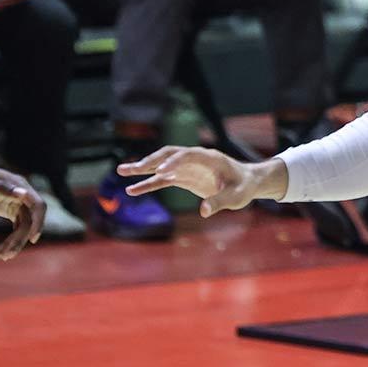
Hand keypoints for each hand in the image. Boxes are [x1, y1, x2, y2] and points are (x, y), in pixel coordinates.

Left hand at [0, 162, 45, 259]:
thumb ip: (4, 188)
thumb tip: (23, 193)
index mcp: (21, 187)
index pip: (38, 206)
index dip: (39, 222)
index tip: (33, 239)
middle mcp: (23, 196)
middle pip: (30, 222)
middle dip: (20, 240)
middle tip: (7, 256)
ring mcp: (18, 204)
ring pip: (23, 229)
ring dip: (13, 244)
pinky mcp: (12, 211)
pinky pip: (16, 229)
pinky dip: (10, 241)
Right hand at [121, 144, 284, 213]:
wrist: (246, 182)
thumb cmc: (243, 187)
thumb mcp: (236, 196)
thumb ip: (220, 202)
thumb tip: (203, 212)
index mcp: (209, 157)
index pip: (187, 154)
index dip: (174, 161)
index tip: (161, 172)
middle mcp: (195, 159)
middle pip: (169, 155)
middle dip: (150, 161)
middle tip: (131, 168)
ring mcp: (187, 167)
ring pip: (161, 165)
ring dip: (142, 168)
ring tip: (121, 171)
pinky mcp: (183, 177)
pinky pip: (162, 180)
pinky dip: (148, 184)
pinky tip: (132, 190)